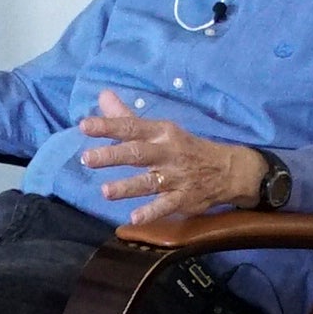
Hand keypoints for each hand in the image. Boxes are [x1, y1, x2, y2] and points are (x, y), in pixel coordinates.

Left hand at [78, 90, 265, 223]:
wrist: (227, 169)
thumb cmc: (184, 147)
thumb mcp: (160, 129)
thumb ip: (127, 117)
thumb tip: (103, 96)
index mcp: (161, 133)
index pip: (132, 127)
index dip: (109, 126)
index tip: (85, 125)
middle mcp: (167, 153)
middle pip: (138, 153)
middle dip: (113, 155)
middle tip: (87, 158)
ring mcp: (176, 177)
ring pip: (149, 182)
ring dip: (127, 187)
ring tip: (105, 192)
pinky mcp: (184, 198)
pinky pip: (166, 206)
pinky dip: (151, 212)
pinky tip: (134, 218)